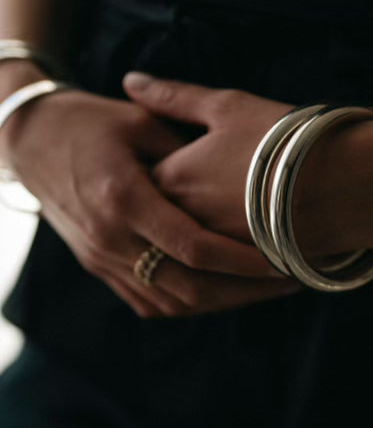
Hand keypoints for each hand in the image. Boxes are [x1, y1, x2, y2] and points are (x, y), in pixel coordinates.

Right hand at [1, 66, 290, 317]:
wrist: (29, 141)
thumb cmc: (88, 123)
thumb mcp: (138, 123)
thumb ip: (185, 149)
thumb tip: (240, 172)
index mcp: (123, 200)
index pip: (193, 247)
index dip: (243, 260)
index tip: (283, 259)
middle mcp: (111, 239)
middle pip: (189, 287)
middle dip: (245, 290)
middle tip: (289, 279)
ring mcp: (102, 260)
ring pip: (173, 302)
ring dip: (224, 301)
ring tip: (266, 288)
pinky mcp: (99, 267)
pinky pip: (150, 302)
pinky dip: (191, 303)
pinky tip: (225, 292)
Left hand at [123, 73, 371, 261]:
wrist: (344, 183)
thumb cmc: (286, 138)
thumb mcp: (228, 106)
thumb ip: (175, 96)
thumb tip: (132, 80)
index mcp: (172, 179)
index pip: (145, 186)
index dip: (168, 176)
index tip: (193, 169)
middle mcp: (184, 221)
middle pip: (166, 225)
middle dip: (181, 216)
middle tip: (220, 199)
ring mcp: (213, 253)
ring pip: (191, 257)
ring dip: (206, 248)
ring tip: (238, 228)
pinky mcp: (242, 276)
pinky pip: (219, 281)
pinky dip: (227, 272)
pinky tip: (251, 252)